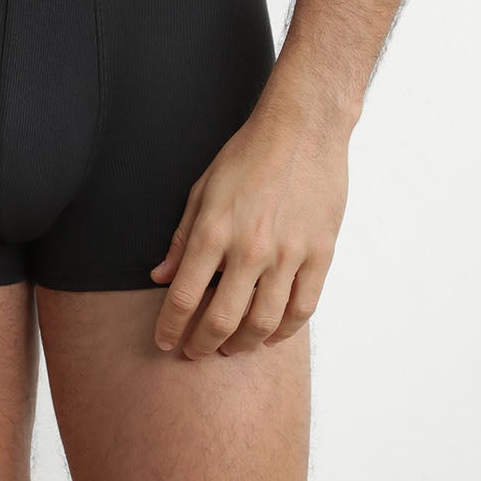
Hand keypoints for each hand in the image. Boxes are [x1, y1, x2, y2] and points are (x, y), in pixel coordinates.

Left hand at [148, 96, 348, 358]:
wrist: (303, 128)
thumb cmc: (248, 153)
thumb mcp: (203, 188)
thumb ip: (182, 237)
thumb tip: (160, 276)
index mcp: (214, 229)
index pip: (183, 296)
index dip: (170, 327)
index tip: (164, 342)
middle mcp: (250, 247)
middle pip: (222, 320)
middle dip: (203, 345)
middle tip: (195, 352)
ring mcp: (289, 254)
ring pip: (264, 323)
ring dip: (243, 345)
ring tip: (230, 348)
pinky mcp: (320, 254)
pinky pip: (302, 309)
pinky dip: (284, 331)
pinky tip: (270, 335)